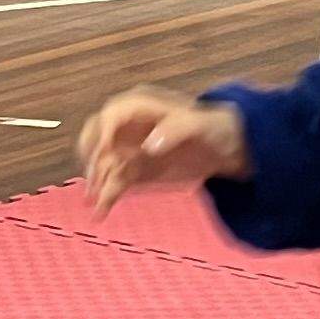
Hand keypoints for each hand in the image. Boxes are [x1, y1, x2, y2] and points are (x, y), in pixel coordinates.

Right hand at [77, 90, 249, 214]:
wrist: (226, 148)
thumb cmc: (213, 128)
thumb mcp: (200, 125)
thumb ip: (175, 130)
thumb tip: (148, 145)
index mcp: (141, 107)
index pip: (112, 115)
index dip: (104, 132)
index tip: (104, 152)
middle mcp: (129, 126)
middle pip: (97, 137)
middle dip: (93, 157)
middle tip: (94, 179)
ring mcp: (129, 149)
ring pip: (103, 163)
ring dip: (97, 182)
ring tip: (94, 202)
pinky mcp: (134, 170)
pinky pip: (114, 182)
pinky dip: (107, 196)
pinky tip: (100, 212)